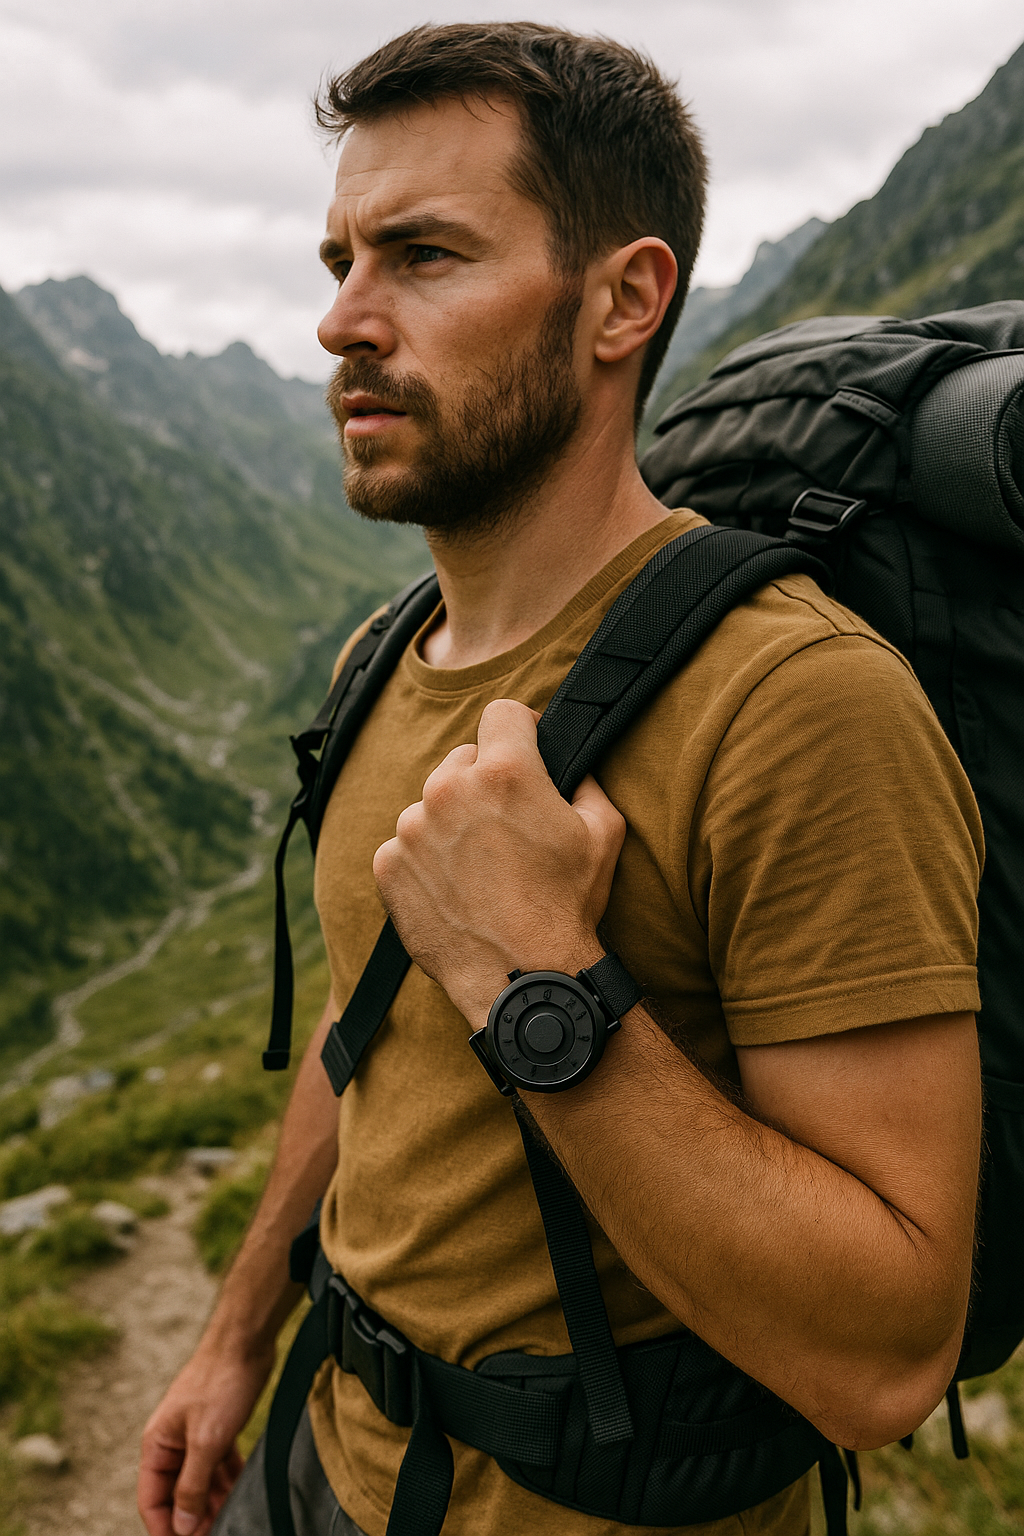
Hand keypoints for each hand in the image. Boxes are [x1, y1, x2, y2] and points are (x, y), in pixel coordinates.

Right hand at [138, 1342, 272, 1534]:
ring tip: (233, 1519)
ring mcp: (195, 1435)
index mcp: (158, 1445)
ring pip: (200, 1481)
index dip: (166, 1528)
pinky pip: (218, 1465)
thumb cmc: (220, 1381)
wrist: (246, 1340)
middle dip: (194, 1518)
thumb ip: (192, 1485)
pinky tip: (240, 1493)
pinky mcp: (218, 1428)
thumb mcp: (206, 1441)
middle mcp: (172, 1443)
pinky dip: (227, 1481)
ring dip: (213, 1502)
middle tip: (217, 1532)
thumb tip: (180, 1525)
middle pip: (177, 1494)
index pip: (152, 1500)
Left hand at [372, 698, 625, 1021]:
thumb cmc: (568, 907)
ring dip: (452, 823)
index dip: (520, 729)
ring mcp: (412, 827)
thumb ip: (587, 781)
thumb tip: (573, 766)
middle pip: (464, 760)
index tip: (525, 751)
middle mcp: (450, 789)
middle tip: (507, 827)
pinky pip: (405, 845)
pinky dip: (426, 860)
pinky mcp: (387, 864)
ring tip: (482, 868)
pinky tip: (456, 890)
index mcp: (506, 771)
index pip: (503, 712)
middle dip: (485, 782)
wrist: (521, 978)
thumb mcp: (604, 832)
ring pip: (432, 804)